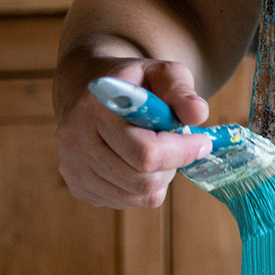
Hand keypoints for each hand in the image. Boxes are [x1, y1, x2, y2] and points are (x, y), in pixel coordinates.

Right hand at [54, 57, 213, 208]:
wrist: (88, 88)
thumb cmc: (131, 81)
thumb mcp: (161, 72)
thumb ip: (180, 90)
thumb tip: (197, 114)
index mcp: (93, 108)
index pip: (145, 152)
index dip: (182, 152)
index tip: (202, 141)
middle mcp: (74, 141)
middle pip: (141, 179)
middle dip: (172, 165)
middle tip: (180, 146)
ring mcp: (72, 167)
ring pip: (136, 195)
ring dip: (160, 177)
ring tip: (159, 151)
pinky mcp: (76, 187)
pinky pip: (125, 202)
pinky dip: (143, 187)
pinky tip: (138, 162)